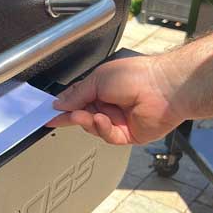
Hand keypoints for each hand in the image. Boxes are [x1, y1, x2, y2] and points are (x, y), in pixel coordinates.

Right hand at [46, 56, 184, 144]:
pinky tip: (102, 120)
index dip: (63, 106)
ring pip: (93, 127)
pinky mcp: (128, 134)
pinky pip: (108, 136)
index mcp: (101, 88)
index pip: (76, 99)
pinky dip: (102, 129)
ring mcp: (119, 120)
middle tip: (60, 117)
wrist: (164, 88)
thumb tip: (60, 103)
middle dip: (73, 116)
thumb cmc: (137, 75)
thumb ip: (77, 93)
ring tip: (87, 115)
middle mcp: (109, 104)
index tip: (49, 112)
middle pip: (82, 115)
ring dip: (87, 122)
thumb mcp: (98, 79)